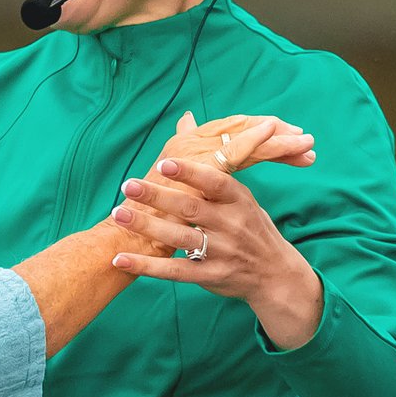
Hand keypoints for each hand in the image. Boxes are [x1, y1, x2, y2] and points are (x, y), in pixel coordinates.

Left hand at [107, 113, 326, 347]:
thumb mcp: (241, 196)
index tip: (164, 162)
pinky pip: (174, 271)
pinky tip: (120, 259)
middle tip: (128, 184)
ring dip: (146, 226)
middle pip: (190, 208)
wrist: (276, 276)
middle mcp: (231, 225)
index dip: (190, 172)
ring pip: (179, 237)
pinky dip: (146, 266)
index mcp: (239, 200)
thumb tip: (186, 120)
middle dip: (158, 195)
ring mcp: (221, 252)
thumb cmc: (252, 228)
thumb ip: (212, 164)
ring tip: (118, 213)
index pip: (214, 182)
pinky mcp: (210, 276)